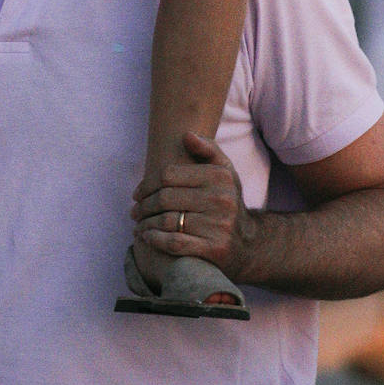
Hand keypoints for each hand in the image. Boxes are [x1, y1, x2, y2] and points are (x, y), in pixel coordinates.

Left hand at [131, 132, 257, 283]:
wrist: (249, 244)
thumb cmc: (228, 201)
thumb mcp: (225, 172)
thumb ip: (207, 149)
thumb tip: (186, 135)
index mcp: (219, 176)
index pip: (168, 174)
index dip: (147, 184)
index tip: (137, 194)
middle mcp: (221, 199)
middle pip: (165, 198)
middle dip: (144, 206)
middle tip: (134, 211)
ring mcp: (219, 225)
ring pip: (167, 221)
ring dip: (146, 224)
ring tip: (138, 225)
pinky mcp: (214, 249)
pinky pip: (175, 242)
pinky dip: (156, 239)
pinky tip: (147, 237)